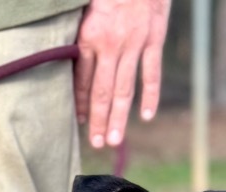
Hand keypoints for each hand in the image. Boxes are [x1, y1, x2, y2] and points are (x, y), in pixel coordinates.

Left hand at [75, 0, 171, 148]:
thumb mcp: (85, 7)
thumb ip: (80, 34)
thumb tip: (70, 61)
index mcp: (90, 36)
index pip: (82, 80)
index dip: (80, 104)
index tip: (79, 122)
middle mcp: (111, 44)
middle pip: (102, 91)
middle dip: (98, 120)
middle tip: (96, 144)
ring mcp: (134, 43)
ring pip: (125, 89)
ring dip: (119, 117)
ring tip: (114, 140)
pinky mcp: (155, 38)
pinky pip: (152, 73)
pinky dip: (150, 96)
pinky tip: (147, 116)